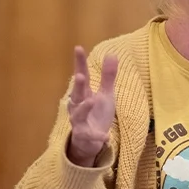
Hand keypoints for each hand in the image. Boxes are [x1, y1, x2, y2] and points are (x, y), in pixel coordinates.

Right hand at [66, 46, 117, 166]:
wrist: (91, 140)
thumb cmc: (97, 114)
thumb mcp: (106, 94)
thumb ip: (108, 76)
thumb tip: (112, 54)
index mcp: (85, 94)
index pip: (83, 76)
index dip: (79, 63)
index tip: (78, 48)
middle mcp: (79, 105)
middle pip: (77, 94)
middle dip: (78, 85)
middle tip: (80, 75)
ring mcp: (80, 121)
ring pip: (78, 114)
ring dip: (84, 107)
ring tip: (92, 100)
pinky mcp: (85, 136)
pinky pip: (90, 136)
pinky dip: (98, 136)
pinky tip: (106, 136)